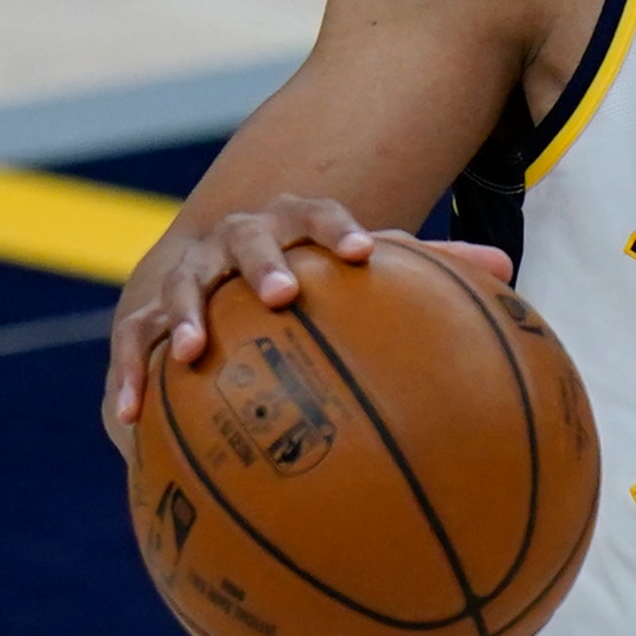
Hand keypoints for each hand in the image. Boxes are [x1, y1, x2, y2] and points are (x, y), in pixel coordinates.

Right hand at [103, 194, 513, 448]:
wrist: (218, 271)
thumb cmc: (307, 276)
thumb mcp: (356, 268)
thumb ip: (426, 268)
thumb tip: (507, 271)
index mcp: (289, 225)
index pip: (315, 213)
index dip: (337, 228)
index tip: (363, 252)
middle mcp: (233, 243)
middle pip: (246, 241)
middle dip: (263, 264)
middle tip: (283, 294)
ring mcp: (185, 277)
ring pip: (181, 288)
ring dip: (186, 317)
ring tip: (193, 352)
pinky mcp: (145, 321)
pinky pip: (132, 348)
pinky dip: (129, 379)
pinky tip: (131, 422)